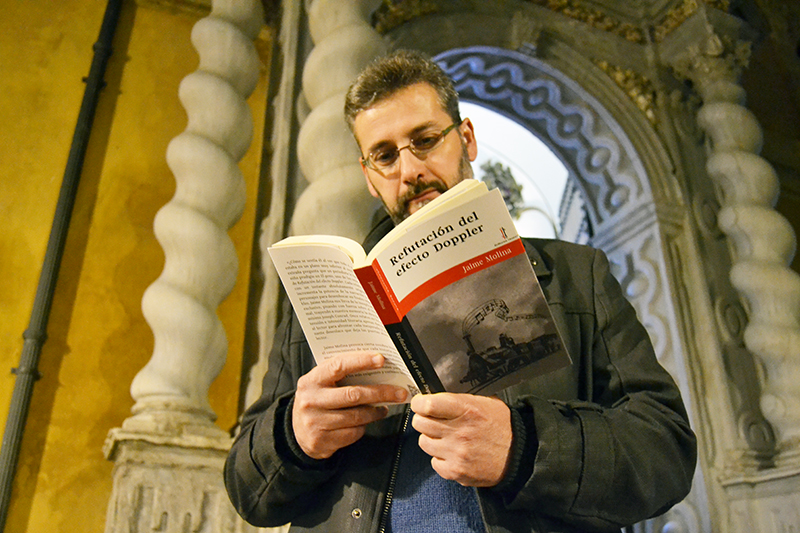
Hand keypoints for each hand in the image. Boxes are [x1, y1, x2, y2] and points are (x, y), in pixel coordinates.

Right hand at [292, 352, 407, 458]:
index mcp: (312, 380)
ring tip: (385, 407)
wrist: (296, 431)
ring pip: (357, 416)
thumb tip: (375, 364)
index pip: (339, 366)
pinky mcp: (323, 440)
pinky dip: (364, 426)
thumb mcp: (321, 384)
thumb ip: (340, 375)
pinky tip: (367, 421)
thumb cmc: (317, 400)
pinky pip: (353, 433)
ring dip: (376, 412)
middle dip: (381, 392)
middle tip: (399, 392)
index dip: (361, 361)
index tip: (381, 360)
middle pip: (354, 395)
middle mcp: (312, 400)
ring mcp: (316, 422)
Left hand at [410, 393, 511, 486]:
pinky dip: (440, 457)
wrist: (520, 456)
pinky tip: (452, 453)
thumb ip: (458, 401)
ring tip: (445, 437)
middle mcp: (459, 431)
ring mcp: (456, 453)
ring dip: (431, 438)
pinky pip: (433, 462)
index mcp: (466, 410)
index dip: (419, 403)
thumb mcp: (485, 403)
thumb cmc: (502, 426)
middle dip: (423, 419)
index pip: (428, 405)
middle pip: (420, 423)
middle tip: (431, 420)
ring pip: (424, 442)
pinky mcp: (456, 471)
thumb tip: (433, 399)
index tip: (420, 404)